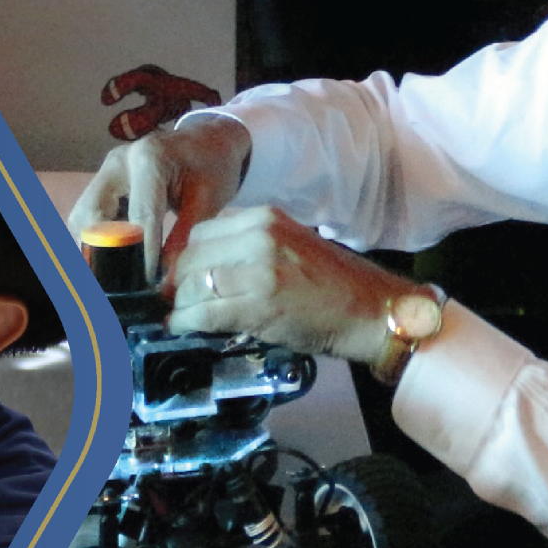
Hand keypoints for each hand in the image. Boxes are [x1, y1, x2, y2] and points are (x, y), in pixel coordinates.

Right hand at [66, 109, 254, 280]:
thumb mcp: (207, 202)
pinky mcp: (104, 181)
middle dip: (102, 250)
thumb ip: (183, 239)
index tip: (144, 285)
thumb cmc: (214, 167)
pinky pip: (89, 215)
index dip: (140, 255)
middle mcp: (118, 162)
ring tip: (115, 272)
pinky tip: (116, 256)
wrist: (210, 140)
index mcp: (149, 160)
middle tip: (120, 279)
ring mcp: (107, 170)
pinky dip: (98, 238)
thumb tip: (164, 281)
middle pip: (90, 215)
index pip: (138, 217)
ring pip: (82, 217)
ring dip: (95, 246)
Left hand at [164, 205, 415, 362]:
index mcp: (264, 219)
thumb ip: (247, 248)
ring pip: (192, 285)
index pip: (201, 232)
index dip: (186, 259)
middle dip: (178, 282)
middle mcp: (258, 237)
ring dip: (181, 305)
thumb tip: (202, 267)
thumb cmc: (333, 285)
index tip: (183, 277)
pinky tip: (183, 329)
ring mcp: (258, 271)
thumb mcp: (288, 246)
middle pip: (190, 257)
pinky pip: (202, 313)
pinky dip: (185, 323)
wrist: (370, 311)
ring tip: (183, 317)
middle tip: (176, 301)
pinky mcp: (258, 306)